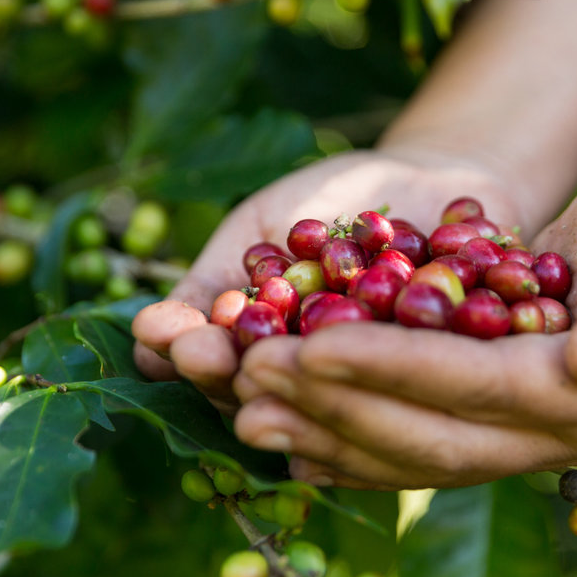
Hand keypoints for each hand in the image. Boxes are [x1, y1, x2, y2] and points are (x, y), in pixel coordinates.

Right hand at [131, 150, 523, 414]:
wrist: (428, 178)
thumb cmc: (329, 200)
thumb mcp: (260, 226)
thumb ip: (211, 280)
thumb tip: (144, 333)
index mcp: (261, 356)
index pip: (216, 364)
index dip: (191, 352)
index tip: (171, 335)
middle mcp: (312, 383)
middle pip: (263, 392)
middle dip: (229, 373)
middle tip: (203, 353)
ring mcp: (370, 384)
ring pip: (327, 397)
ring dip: (294, 384)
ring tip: (266, 362)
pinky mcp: (433, 379)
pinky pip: (411, 375)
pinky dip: (392, 364)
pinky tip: (371, 365)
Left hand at [230, 160, 576, 488]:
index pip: (476, 389)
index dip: (391, 373)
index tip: (309, 348)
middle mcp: (545, 434)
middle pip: (424, 433)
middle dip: (331, 407)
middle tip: (247, 381)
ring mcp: (511, 432)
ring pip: (404, 446)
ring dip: (320, 427)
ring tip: (242, 403)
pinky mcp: (484, 411)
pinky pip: (408, 439)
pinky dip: (345, 438)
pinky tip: (285, 427)